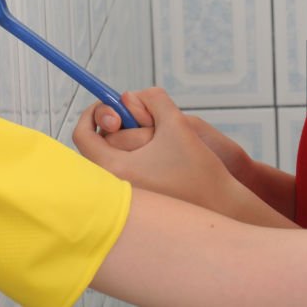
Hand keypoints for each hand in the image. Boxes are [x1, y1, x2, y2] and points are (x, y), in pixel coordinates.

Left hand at [75, 88, 236, 208]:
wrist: (222, 208)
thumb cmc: (199, 170)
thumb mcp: (177, 123)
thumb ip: (151, 100)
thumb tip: (129, 97)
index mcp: (115, 169)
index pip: (83, 135)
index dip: (94, 113)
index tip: (113, 106)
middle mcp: (114, 187)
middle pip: (104, 142)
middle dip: (125, 125)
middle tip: (152, 124)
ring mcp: (125, 197)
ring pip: (117, 155)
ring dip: (135, 141)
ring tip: (165, 146)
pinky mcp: (139, 202)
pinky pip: (128, 169)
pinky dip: (141, 157)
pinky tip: (167, 161)